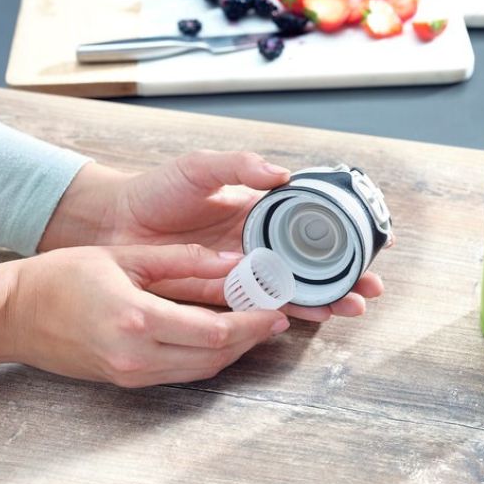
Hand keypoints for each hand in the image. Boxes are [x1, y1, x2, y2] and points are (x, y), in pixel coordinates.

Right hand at [0, 244, 288, 386]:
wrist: (13, 315)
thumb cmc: (61, 278)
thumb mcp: (126, 257)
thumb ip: (182, 260)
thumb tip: (230, 260)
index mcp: (138, 320)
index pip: (214, 331)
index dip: (252, 323)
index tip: (276, 310)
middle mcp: (137, 356)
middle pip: (214, 357)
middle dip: (252, 339)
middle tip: (276, 318)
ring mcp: (130, 374)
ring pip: (200, 370)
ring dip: (233, 351)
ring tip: (256, 327)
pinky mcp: (126, 380)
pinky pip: (180, 373)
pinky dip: (207, 358)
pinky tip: (220, 338)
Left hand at [40, 153, 384, 321]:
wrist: (112, 225)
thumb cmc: (154, 191)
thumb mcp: (198, 168)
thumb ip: (239, 167)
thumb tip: (282, 173)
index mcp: (257, 213)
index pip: (310, 224)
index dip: (340, 233)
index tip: (370, 240)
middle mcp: (255, 245)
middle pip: (309, 264)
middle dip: (342, 275)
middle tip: (369, 286)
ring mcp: (240, 273)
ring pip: (291, 289)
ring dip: (323, 299)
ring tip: (351, 306)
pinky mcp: (219, 297)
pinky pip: (258, 307)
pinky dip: (286, 313)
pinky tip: (310, 317)